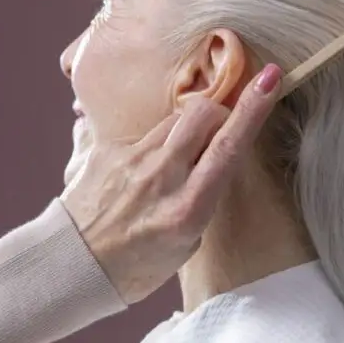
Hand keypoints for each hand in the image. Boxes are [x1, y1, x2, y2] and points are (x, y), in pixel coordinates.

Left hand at [60, 64, 283, 305]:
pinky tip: (143, 173)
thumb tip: (209, 159)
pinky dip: (154, 146)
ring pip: (175, 121)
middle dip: (220, 113)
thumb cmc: (138, 264)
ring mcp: (132, 161)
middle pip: (202, 114)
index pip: (228, 146)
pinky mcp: (107, 150)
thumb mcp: (188, 243)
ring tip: (177, 162)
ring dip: (188, 130)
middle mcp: (161, 178)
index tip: (269, 77)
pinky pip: (144, 133)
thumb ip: (201, 196)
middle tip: (220, 132)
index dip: (253, 109)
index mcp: (188, 209)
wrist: (74, 265)